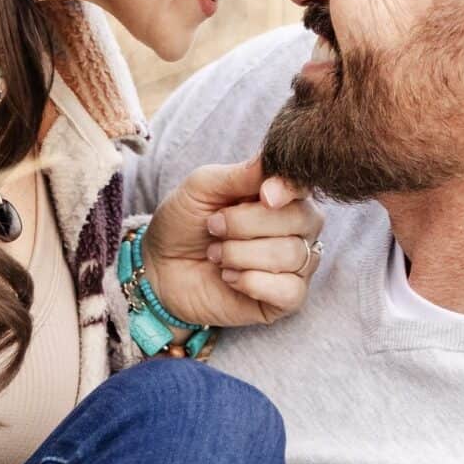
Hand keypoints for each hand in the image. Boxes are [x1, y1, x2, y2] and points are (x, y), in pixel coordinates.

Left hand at [141, 156, 323, 333]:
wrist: (160, 270)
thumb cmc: (184, 224)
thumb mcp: (201, 187)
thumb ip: (239, 174)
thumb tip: (274, 165)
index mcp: (281, 194)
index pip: (304, 186)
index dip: (288, 189)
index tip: (263, 195)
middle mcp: (297, 227)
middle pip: (301, 219)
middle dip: (247, 224)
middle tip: (213, 228)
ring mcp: (296, 264)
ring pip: (292, 255)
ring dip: (241, 255)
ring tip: (216, 255)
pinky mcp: (286, 299)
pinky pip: (290, 291)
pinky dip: (253, 283)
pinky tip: (230, 279)